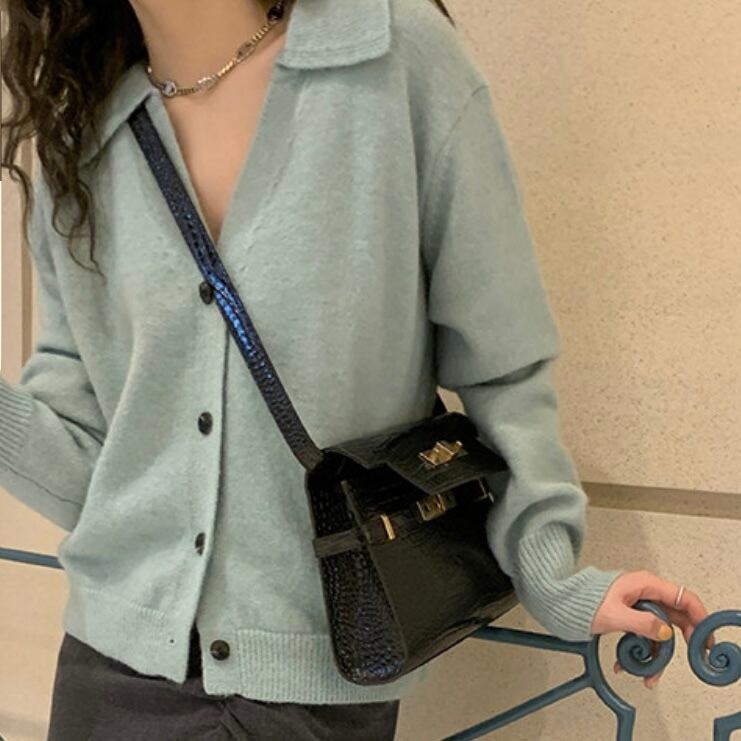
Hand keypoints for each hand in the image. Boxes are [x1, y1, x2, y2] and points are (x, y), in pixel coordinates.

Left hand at [590, 570, 714, 688]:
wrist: (561, 600)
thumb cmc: (583, 601)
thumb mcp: (614, 615)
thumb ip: (641, 623)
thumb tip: (665, 633)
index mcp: (646, 584)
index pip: (683, 597)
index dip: (699, 617)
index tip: (703, 639)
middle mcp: (646, 592)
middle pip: (676, 616)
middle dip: (680, 642)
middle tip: (688, 660)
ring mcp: (639, 604)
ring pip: (660, 630)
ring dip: (656, 653)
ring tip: (647, 675)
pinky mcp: (631, 615)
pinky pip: (645, 634)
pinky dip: (640, 651)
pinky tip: (625, 665)